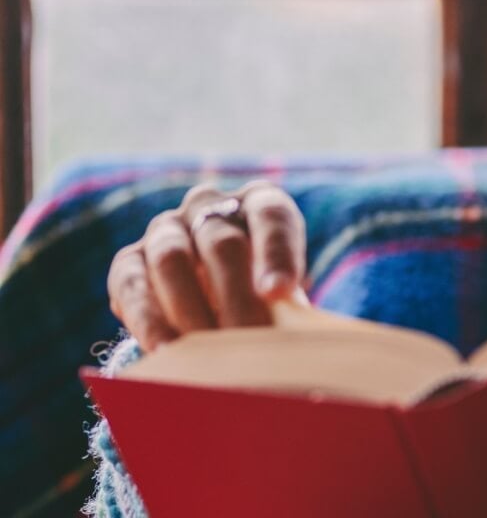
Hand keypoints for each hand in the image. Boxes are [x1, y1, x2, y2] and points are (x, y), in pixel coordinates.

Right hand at [107, 181, 306, 350]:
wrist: (216, 305)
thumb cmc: (265, 296)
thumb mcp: (283, 294)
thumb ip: (289, 308)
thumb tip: (289, 339)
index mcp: (259, 203)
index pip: (272, 216)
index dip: (276, 252)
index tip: (279, 292)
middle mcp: (209, 206)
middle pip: (222, 243)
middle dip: (236, 295)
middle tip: (247, 337)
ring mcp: (165, 230)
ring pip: (172, 258)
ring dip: (189, 308)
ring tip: (205, 352)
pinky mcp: (129, 261)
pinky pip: (133, 285)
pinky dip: (148, 320)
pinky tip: (164, 352)